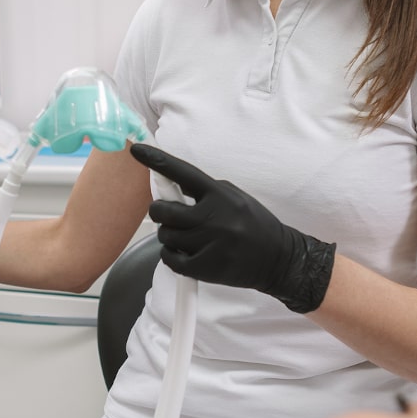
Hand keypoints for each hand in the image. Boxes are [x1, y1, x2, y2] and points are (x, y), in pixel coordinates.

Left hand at [130, 143, 335, 313]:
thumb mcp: (235, 198)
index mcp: (220, 195)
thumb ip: (205, 192)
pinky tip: (185, 253)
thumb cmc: (254, 226)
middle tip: (169, 215)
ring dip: (169, 236)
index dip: (158, 160)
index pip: (183, 172)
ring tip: (187, 237)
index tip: (137, 150)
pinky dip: (171, 256)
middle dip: (160, 212)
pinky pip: (170, 259)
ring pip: (165, 236)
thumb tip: (173, 186)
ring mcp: (209, 243)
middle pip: (164, 210)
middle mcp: (214, 217)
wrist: (279, 259)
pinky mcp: (205, 267)